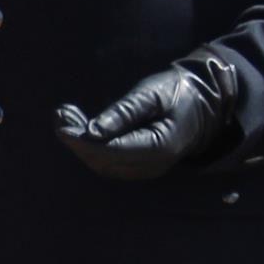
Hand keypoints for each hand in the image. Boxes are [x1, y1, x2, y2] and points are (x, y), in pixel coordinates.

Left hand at [53, 59, 235, 180]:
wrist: (202, 105)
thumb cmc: (176, 93)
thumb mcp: (151, 94)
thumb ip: (123, 113)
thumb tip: (92, 131)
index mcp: (159, 148)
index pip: (112, 152)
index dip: (83, 142)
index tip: (62, 126)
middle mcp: (151, 166)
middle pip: (103, 162)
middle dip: (77, 142)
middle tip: (61, 114)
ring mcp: (145, 170)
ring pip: (103, 165)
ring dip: (80, 145)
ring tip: (65, 117)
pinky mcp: (138, 166)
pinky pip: (109, 163)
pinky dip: (90, 147)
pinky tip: (80, 127)